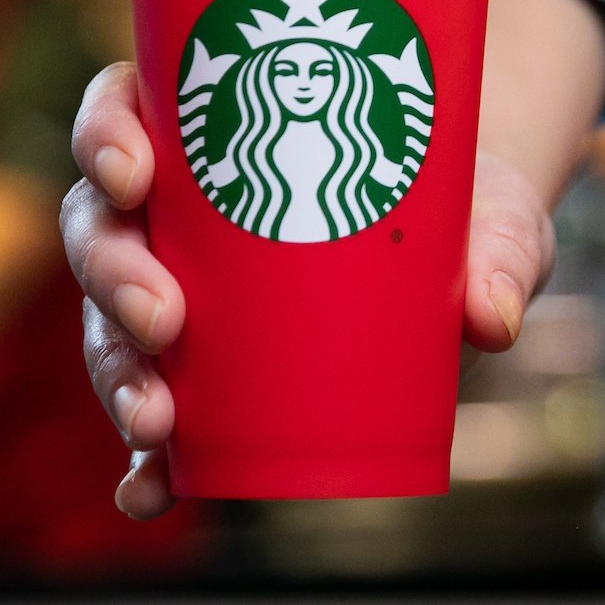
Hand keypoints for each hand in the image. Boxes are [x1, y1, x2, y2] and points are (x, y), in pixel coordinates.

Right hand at [63, 62, 555, 518]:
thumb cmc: (459, 197)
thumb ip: (501, 251)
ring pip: (110, 322)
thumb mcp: (489, 211)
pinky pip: (155, 409)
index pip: (122, 112)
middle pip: (103, 228)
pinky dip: (141, 460)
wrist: (471, 247)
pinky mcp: (207, 372)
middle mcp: (176, 208)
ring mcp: (182, 289)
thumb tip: (490, 317)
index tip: (135, 172)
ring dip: (117, 370)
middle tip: (161, 317)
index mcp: (210, 129)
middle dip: (115, 276)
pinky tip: (147, 492)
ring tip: (157, 418)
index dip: (105, 135)